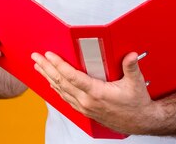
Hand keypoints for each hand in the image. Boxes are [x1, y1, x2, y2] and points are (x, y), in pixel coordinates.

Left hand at [31, 51, 155, 133]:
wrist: (139, 121)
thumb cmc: (136, 104)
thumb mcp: (136, 83)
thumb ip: (131, 67)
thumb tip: (130, 55)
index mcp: (96, 93)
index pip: (72, 77)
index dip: (59, 65)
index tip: (49, 55)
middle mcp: (87, 101)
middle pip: (61, 82)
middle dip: (47, 68)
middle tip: (36, 57)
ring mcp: (84, 107)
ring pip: (60, 91)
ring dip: (48, 77)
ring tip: (38, 67)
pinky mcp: (85, 110)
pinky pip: (66, 98)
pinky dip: (56, 89)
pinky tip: (51, 83)